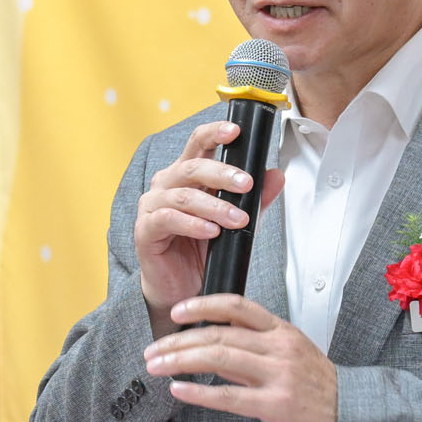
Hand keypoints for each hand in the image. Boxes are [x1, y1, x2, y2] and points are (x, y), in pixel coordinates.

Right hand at [136, 121, 283, 336]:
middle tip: (247, 184)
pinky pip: (167, 219)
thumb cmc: (202, 251)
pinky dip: (192, 224)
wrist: (182, 289)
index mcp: (185, 175)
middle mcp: (166, 185)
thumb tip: (276, 176)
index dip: (214, 133)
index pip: (198, 144)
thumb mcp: (235, 223)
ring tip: (237, 218)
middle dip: (222, 173)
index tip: (236, 131)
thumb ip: (255, 200)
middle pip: (191, 166)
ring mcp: (152, 206)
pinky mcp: (145, 231)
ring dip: (214, 205)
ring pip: (183, 194)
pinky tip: (211, 232)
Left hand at [142, 295, 336, 421]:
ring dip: (180, 361)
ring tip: (156, 366)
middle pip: (219, 333)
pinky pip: (231, 396)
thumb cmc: (320, 390)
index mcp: (282, 332)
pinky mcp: (278, 405)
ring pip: (220, 357)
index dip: (202, 305)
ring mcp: (280, 375)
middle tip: (153, 349)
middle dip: (179, 341)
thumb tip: (209, 348)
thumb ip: (248, 353)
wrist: (353, 419)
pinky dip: (200, 392)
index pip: (237, 306)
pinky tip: (179, 390)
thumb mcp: (288, 359)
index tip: (177, 312)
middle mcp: (280, 348)